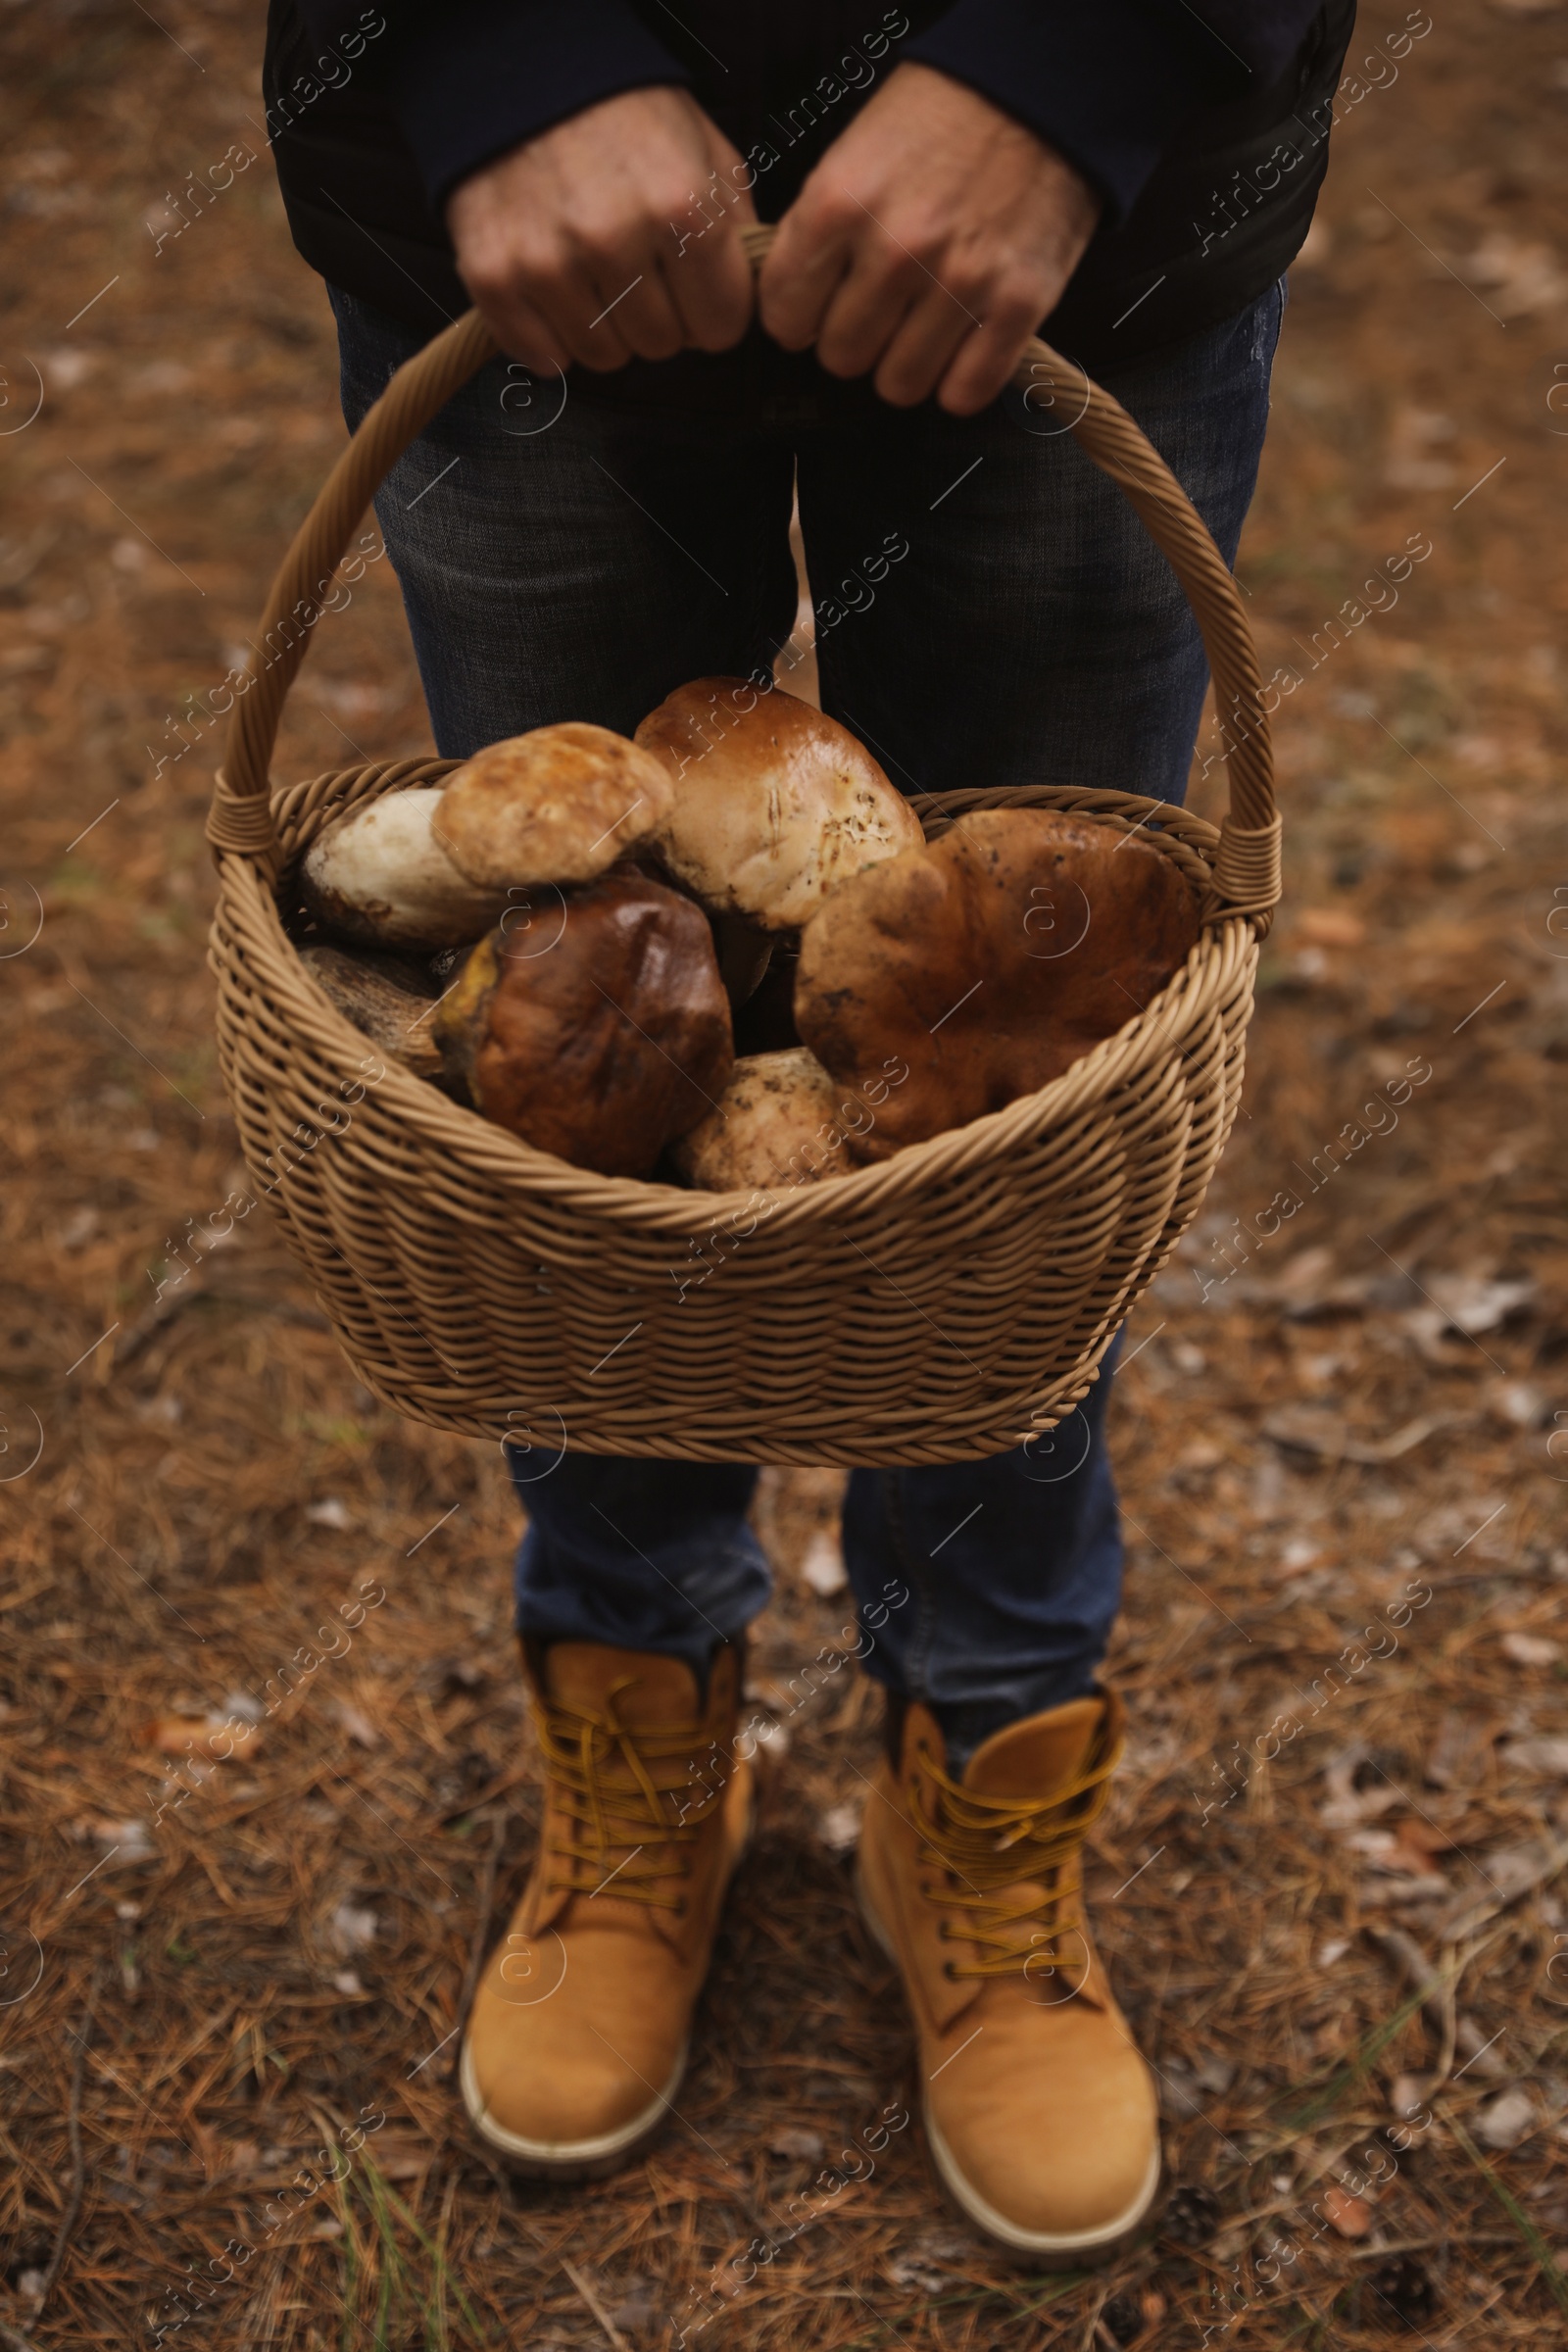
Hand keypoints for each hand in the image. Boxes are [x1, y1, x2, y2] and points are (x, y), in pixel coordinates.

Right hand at [447, 86, 755, 371]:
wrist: (523, 72)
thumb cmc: (625, 114)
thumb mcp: (706, 151)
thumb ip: (737, 231)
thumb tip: (745, 301)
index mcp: (679, 205)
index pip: (720, 326)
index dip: (714, 309)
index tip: (696, 287)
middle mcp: (612, 238)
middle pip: (662, 346)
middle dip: (661, 316)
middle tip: (641, 269)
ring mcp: (548, 262)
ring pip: (606, 358)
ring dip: (609, 328)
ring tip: (597, 272)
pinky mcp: (494, 278)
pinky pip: (546, 358)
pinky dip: (555, 337)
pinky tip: (559, 290)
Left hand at [759, 63, 1100, 414]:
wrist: (1040, 91)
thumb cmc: (940, 119)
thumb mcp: (854, 152)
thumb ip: (820, 230)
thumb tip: (794, 307)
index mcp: (840, 204)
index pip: (786, 316)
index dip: (798, 319)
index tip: (818, 309)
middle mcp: (896, 250)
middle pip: (843, 357)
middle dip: (856, 339)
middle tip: (880, 310)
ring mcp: (960, 282)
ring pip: (899, 385)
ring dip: (906, 364)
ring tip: (922, 325)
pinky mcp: (1018, 306)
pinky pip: (964, 393)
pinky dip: (958, 381)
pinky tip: (961, 346)